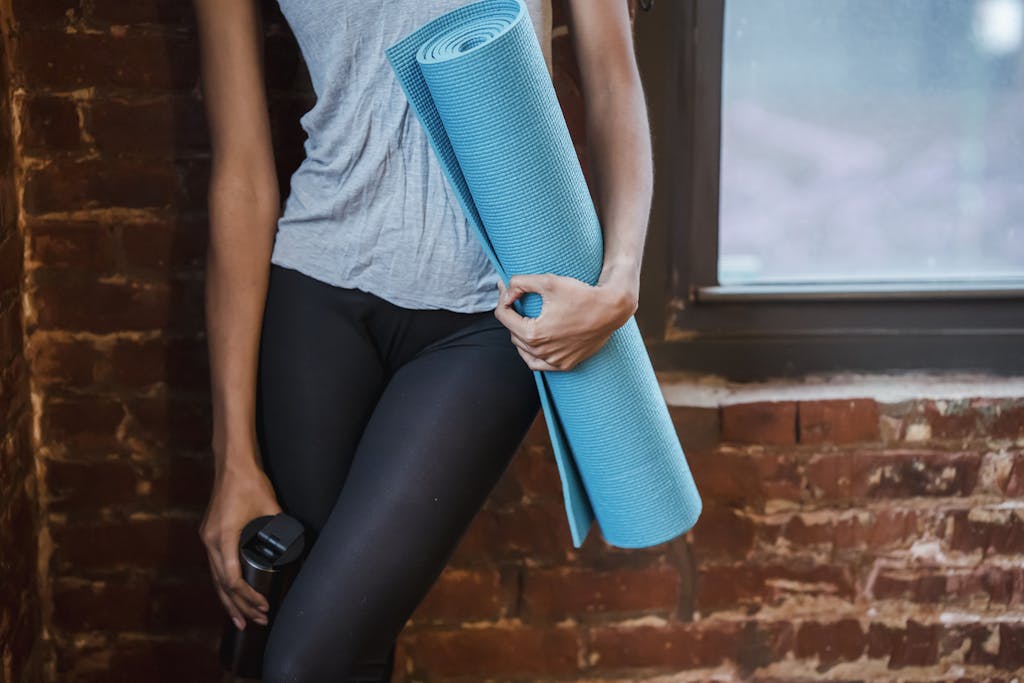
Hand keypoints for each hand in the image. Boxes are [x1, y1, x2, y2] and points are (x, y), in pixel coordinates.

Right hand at [199, 451, 281, 630]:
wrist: (231, 463)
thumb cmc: (251, 482)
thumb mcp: (270, 506)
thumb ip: (282, 527)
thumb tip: (297, 546)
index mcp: (223, 537)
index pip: (232, 579)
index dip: (247, 597)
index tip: (263, 606)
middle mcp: (210, 542)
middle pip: (222, 585)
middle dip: (239, 606)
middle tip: (257, 623)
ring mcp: (207, 538)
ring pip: (216, 578)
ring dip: (229, 600)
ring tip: (241, 622)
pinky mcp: (210, 534)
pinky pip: (215, 567)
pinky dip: (223, 584)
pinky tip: (231, 596)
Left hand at [494, 271, 636, 370]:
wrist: (611, 309)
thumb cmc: (581, 294)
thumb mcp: (548, 281)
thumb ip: (520, 283)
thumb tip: (505, 291)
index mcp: (533, 333)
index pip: (503, 316)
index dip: (503, 298)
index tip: (506, 287)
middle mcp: (542, 351)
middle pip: (512, 332)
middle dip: (512, 315)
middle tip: (516, 298)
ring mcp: (554, 361)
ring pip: (524, 350)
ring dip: (520, 334)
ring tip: (525, 319)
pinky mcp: (566, 364)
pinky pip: (540, 364)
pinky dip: (534, 354)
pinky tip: (536, 341)